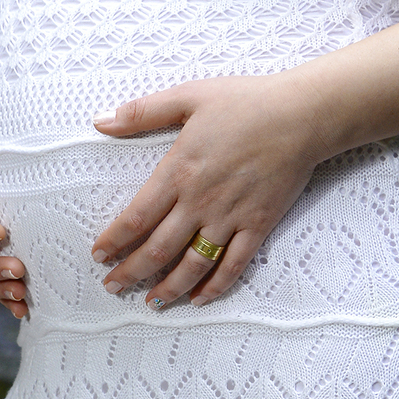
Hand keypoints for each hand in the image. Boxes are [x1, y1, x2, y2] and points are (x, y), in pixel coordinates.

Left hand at [91, 74, 324, 309]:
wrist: (300, 114)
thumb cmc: (245, 101)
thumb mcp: (188, 96)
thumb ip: (142, 112)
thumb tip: (100, 122)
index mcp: (179, 171)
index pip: (136, 217)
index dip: (114, 241)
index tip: (98, 255)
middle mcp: (200, 201)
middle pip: (157, 249)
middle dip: (130, 272)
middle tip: (111, 286)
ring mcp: (230, 217)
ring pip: (192, 265)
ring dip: (167, 288)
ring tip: (149, 302)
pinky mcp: (258, 225)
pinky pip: (233, 265)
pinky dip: (214, 287)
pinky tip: (199, 299)